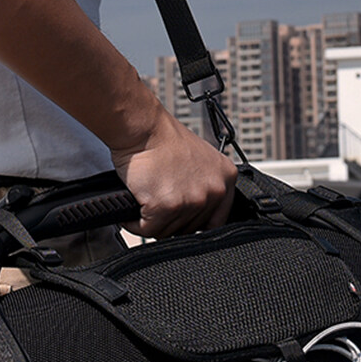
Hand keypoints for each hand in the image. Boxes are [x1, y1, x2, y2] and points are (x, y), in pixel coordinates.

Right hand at [111, 109, 237, 238]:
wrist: (144, 129)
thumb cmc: (163, 140)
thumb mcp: (200, 160)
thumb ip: (205, 185)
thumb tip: (197, 211)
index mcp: (226, 178)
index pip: (217, 220)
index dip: (196, 223)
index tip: (182, 220)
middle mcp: (214, 191)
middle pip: (190, 229)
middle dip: (169, 221)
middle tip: (156, 204)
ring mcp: (193, 200)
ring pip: (168, 232)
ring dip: (150, 222)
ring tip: (144, 201)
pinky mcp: (168, 206)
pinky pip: (148, 230)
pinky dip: (135, 223)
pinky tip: (134, 206)